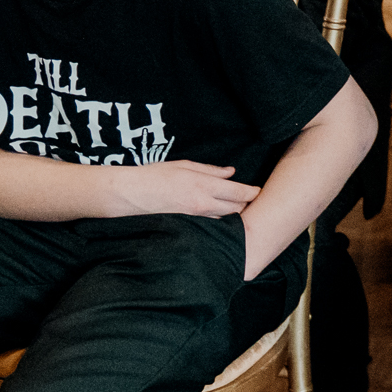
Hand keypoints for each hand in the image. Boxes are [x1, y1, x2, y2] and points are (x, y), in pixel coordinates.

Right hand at [112, 161, 259, 218]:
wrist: (132, 195)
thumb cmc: (156, 175)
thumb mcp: (185, 165)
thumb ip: (211, 170)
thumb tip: (231, 173)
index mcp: (203, 185)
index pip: (238, 193)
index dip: (253, 192)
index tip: (259, 191)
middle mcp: (203, 204)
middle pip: (237, 209)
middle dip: (246, 204)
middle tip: (251, 198)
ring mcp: (196, 218)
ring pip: (225, 219)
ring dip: (234, 213)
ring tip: (238, 206)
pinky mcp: (189, 225)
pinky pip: (212, 224)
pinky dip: (220, 219)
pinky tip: (220, 215)